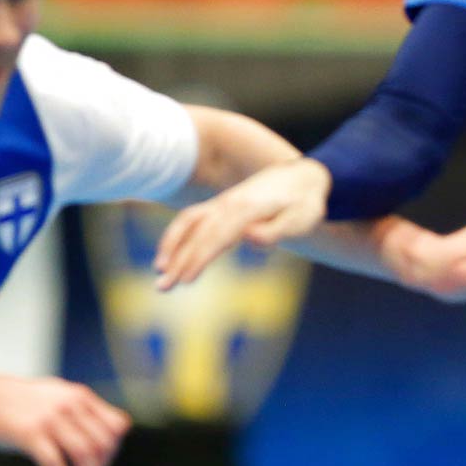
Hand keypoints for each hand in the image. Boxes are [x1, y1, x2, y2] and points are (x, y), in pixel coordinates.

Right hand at [0, 373, 129, 465]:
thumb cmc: (20, 403)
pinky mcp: (30, 434)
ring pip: (84, 455)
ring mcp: (50, 419)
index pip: (117, 426)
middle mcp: (70, 405)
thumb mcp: (57, 395)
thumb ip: (80, 411)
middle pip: (103, 444)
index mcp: (81, 397)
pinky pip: (55, 464)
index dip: (114, 451)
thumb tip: (107, 436)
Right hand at [156, 158, 331, 288]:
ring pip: (188, 224)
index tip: (185, 280)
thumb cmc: (304, 204)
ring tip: (160, 273)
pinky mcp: (220, 206)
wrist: (304, 177)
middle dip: (179, 261)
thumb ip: (274, 230)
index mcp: (246, 210)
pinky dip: (176, 235)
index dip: (199, 258)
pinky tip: (168, 256)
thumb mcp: (300, 219)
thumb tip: (247, 237)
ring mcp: (222, 204)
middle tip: (163, 288)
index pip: (216, 237)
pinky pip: (191, 219)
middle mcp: (228, 204)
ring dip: (171, 247)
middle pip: (198, 234)